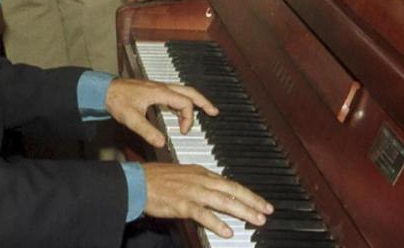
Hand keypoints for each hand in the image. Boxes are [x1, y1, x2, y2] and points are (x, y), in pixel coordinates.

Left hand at [105, 77, 217, 147]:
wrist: (103, 90)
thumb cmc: (116, 100)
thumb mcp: (131, 119)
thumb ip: (147, 131)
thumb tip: (162, 142)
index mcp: (159, 92)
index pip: (184, 103)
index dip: (187, 118)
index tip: (182, 131)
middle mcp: (161, 87)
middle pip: (189, 91)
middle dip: (203, 102)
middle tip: (214, 112)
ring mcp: (157, 87)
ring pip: (182, 90)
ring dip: (194, 99)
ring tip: (205, 109)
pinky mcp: (152, 89)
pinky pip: (173, 92)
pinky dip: (182, 100)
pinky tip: (181, 108)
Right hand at [142, 163, 273, 238]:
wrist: (135, 182)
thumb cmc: (153, 179)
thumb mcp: (180, 175)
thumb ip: (198, 183)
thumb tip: (212, 193)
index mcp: (198, 172)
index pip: (229, 182)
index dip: (247, 193)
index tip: (260, 202)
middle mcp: (198, 180)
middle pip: (231, 190)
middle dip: (252, 201)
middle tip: (267, 211)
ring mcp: (191, 191)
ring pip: (223, 201)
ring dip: (242, 211)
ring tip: (256, 220)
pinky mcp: (181, 203)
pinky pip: (203, 214)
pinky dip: (216, 222)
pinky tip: (227, 231)